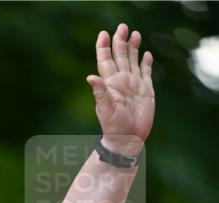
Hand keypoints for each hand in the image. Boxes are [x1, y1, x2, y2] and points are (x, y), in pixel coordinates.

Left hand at [87, 24, 154, 148]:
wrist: (128, 140)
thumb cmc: (114, 128)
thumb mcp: (105, 110)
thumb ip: (100, 92)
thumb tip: (90, 77)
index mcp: (110, 84)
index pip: (105, 61)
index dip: (103, 47)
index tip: (103, 33)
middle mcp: (121, 81)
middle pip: (120, 56)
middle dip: (120, 41)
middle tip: (122, 26)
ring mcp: (133, 85)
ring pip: (133, 61)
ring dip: (133, 47)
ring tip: (135, 34)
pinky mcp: (146, 91)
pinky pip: (146, 72)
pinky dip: (146, 63)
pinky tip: (147, 54)